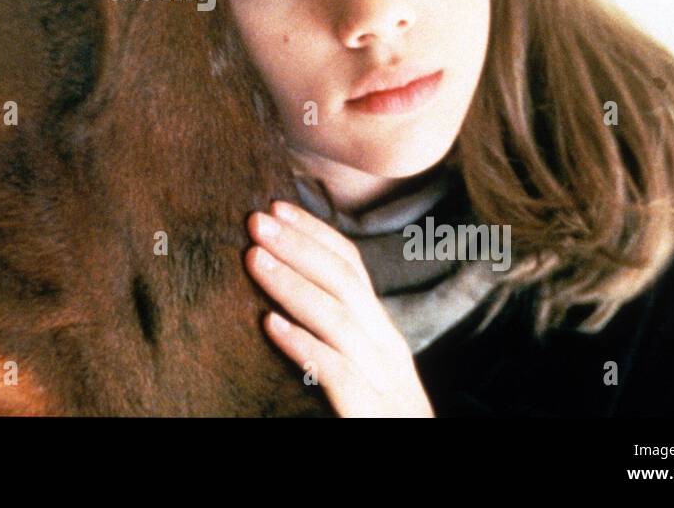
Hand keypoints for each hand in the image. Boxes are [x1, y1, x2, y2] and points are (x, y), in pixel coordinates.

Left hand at [246, 198, 433, 416]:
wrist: (420, 466)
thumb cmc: (378, 418)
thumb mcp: (362, 368)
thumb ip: (334, 335)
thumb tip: (286, 302)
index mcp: (381, 333)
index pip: (352, 267)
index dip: (315, 233)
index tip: (276, 207)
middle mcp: (386, 348)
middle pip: (345, 282)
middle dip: (299, 246)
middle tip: (255, 219)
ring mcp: (383, 380)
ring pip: (338, 319)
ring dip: (292, 284)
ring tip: (253, 259)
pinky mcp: (370, 412)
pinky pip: (336, 373)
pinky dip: (304, 345)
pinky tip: (270, 326)